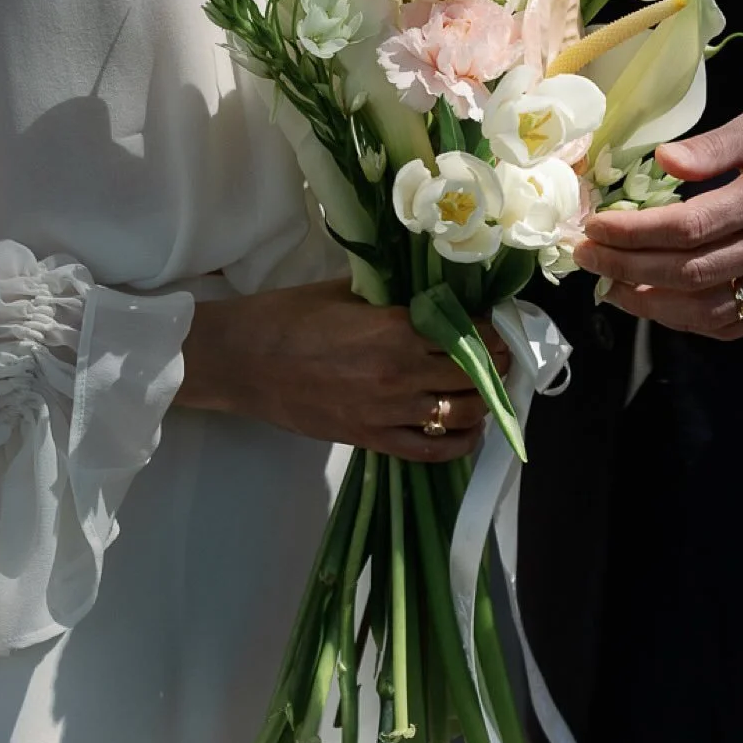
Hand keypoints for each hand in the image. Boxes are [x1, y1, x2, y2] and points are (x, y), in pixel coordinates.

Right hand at [177, 280, 507, 460]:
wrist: (241, 361)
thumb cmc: (288, 318)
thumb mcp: (345, 292)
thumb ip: (393, 297)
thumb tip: (433, 296)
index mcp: (395, 329)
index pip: (467, 332)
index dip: (490, 330)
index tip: (496, 326)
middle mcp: (400, 373)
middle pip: (474, 374)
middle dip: (497, 364)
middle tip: (501, 356)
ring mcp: (387, 412)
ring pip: (461, 413)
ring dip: (483, 402)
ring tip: (487, 390)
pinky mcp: (370, 440)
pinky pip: (430, 450)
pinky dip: (458, 442)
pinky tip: (467, 429)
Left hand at [575, 110, 742, 339]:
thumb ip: (712, 145)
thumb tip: (664, 161)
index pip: (692, 225)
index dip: (635, 233)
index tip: (594, 228)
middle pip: (692, 271)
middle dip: (628, 269)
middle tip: (586, 257)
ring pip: (711, 309)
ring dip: (651, 305)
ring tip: (610, 287)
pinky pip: (736, 327)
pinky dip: (688, 322)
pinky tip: (655, 305)